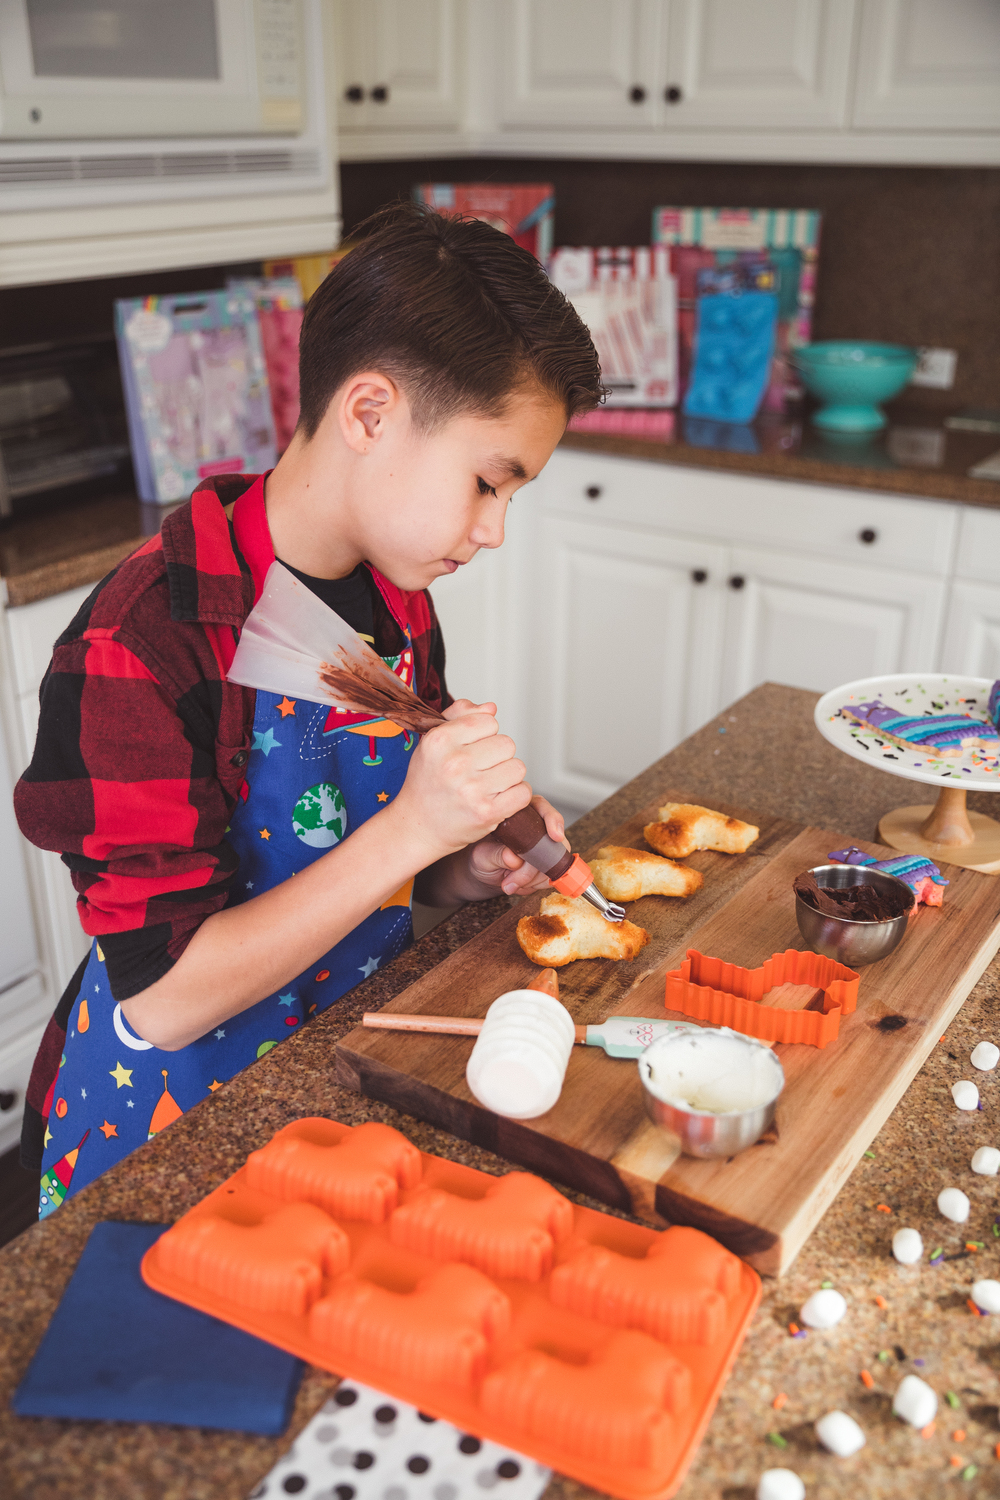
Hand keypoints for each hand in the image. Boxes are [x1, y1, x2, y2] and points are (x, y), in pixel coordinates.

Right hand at [387, 699, 531, 864]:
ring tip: (488, 784)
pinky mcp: (486, 813)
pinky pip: (523, 793)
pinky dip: (515, 796)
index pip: (489, 721)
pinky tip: (498, 798)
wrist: (417, 826)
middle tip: (481, 769)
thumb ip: (459, 716)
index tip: (472, 749)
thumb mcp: (432, 743)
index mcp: (440, 740)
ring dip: (508, 776)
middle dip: (498, 756)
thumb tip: (491, 708)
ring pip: (518, 768)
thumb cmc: (427, 783)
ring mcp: (472, 789)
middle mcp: (455, 763)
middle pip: (507, 744)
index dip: (485, 735)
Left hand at [467, 793, 566, 896]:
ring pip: (552, 864)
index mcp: (521, 814)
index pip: (543, 809)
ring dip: (530, 879)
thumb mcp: (482, 855)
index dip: (553, 821)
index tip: (555, 836)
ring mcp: (546, 848)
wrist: (484, 873)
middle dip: (533, 867)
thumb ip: (496, 854)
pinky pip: (550, 878)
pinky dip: (533, 885)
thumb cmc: (482, 857)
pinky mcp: (549, 866)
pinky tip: (518, 883)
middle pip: (551, 842)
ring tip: (508, 881)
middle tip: (513, 879)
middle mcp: (537, 828)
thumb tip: (514, 858)